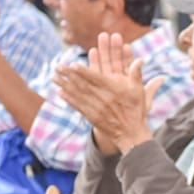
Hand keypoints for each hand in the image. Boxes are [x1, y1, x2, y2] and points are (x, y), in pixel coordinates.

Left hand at [52, 32, 161, 152]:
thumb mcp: (139, 91)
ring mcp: (96, 109)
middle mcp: (103, 99)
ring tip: (53, 77)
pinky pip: (78, 107)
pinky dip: (69, 99)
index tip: (73, 64)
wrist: (131, 134)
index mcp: (114, 91)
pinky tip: (60, 92)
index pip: (96, 79)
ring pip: (78, 95)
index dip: (84, 71)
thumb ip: (136, 74)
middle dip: (68, 75)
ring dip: (64, 85)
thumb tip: (140, 59)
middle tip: (57, 66)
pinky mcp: (92, 117)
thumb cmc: (136, 110)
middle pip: (83, 85)